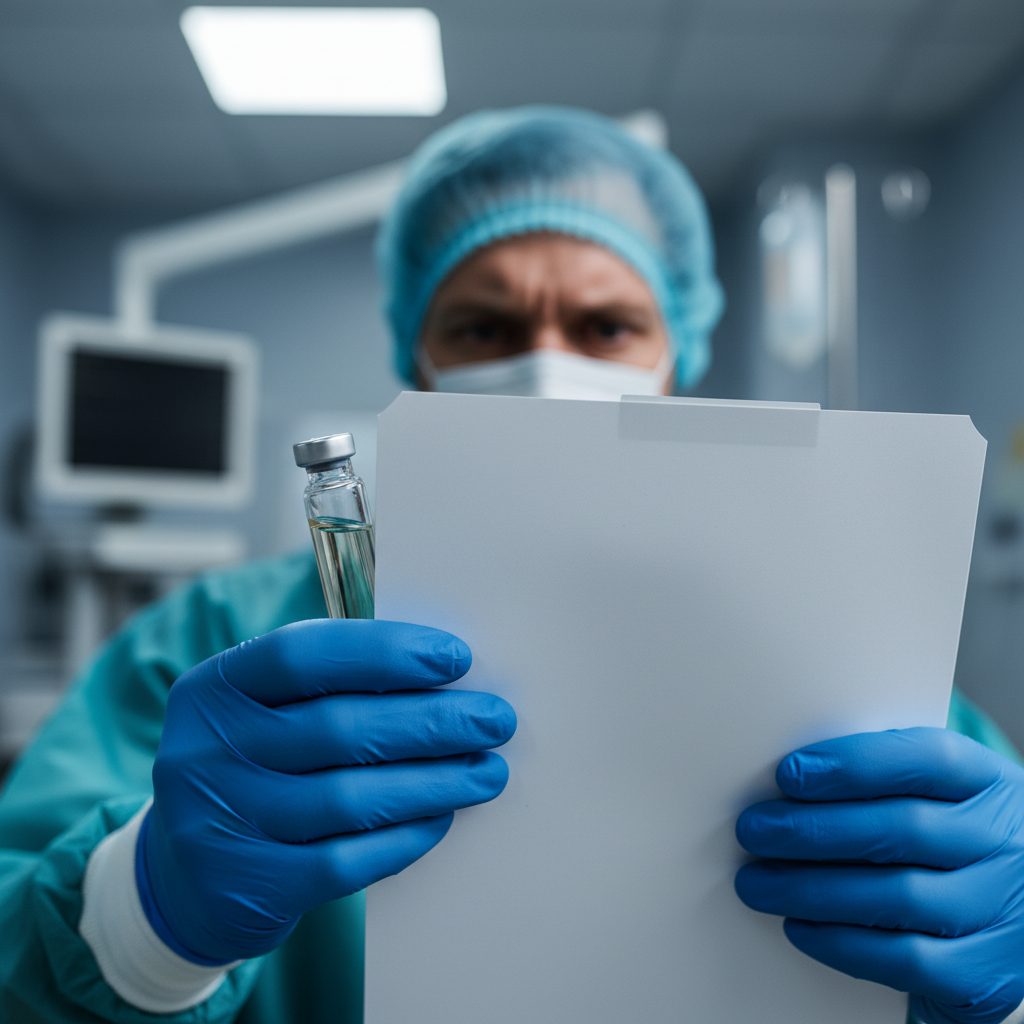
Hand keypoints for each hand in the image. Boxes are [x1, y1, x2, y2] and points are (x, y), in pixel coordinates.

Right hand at [139, 619, 515, 963]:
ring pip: (349, 798)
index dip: (384, 652)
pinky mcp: (248, 885)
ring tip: (487, 771)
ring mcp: (222, 822)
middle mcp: (207, 751)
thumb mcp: (266, 712)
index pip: (301, 653)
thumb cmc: (254, 767)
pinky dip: (404, 837)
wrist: (185, 878)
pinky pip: (345, 861)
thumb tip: (442, 670)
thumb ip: (334, 685)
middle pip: (338, 728)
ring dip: (434, 782)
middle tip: (495, 719)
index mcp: (215, 688)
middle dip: (432, 721)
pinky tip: (442, 818)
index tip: (454, 658)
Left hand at [734, 728, 1023, 1023]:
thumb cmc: (948, 840)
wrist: (1011, 916)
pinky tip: (799, 927)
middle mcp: (1007, 843)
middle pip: (903, 829)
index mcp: (988, 782)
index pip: (927, 759)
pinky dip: (842, 944)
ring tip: (757, 883)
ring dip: (812, 890)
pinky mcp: (986, 974)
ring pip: (898, 896)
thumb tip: (790, 780)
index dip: (854, 764)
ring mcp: (1003, 910)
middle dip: (814, 830)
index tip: (788, 774)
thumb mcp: (936, 796)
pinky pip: (905, 959)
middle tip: (753, 831)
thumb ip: (880, 781)